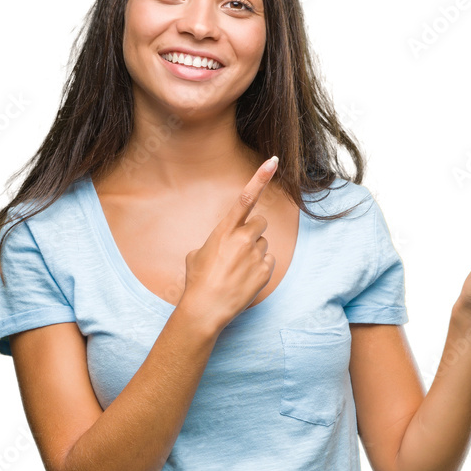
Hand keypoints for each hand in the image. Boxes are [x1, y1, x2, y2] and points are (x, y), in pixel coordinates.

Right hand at [179, 157, 278, 332]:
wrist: (205, 309)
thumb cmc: (197, 281)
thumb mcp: (197, 254)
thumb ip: (215, 242)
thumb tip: (222, 245)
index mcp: (224, 230)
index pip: (245, 198)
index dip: (260, 178)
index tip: (273, 162)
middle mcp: (243, 239)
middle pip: (260, 223)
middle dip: (253, 232)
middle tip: (239, 249)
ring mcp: (256, 255)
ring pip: (264, 244)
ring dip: (255, 252)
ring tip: (237, 270)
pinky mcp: (265, 271)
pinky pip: (268, 261)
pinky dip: (259, 268)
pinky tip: (245, 279)